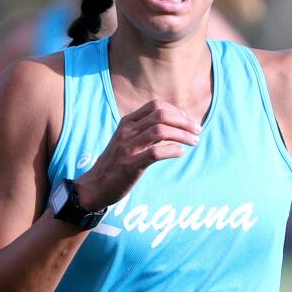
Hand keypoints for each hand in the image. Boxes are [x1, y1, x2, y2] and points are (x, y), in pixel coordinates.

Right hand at [74, 99, 200, 209]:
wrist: (94, 186)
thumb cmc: (115, 163)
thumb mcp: (125, 140)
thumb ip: (143, 130)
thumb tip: (172, 125)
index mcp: (127, 122)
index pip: (155, 105)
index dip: (175, 110)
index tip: (187, 120)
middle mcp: (127, 131)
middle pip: (161, 116)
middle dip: (184, 121)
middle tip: (197, 130)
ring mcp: (127, 148)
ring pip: (160, 131)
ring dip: (182, 135)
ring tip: (194, 142)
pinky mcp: (130, 165)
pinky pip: (156, 152)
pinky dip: (172, 151)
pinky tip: (180, 153)